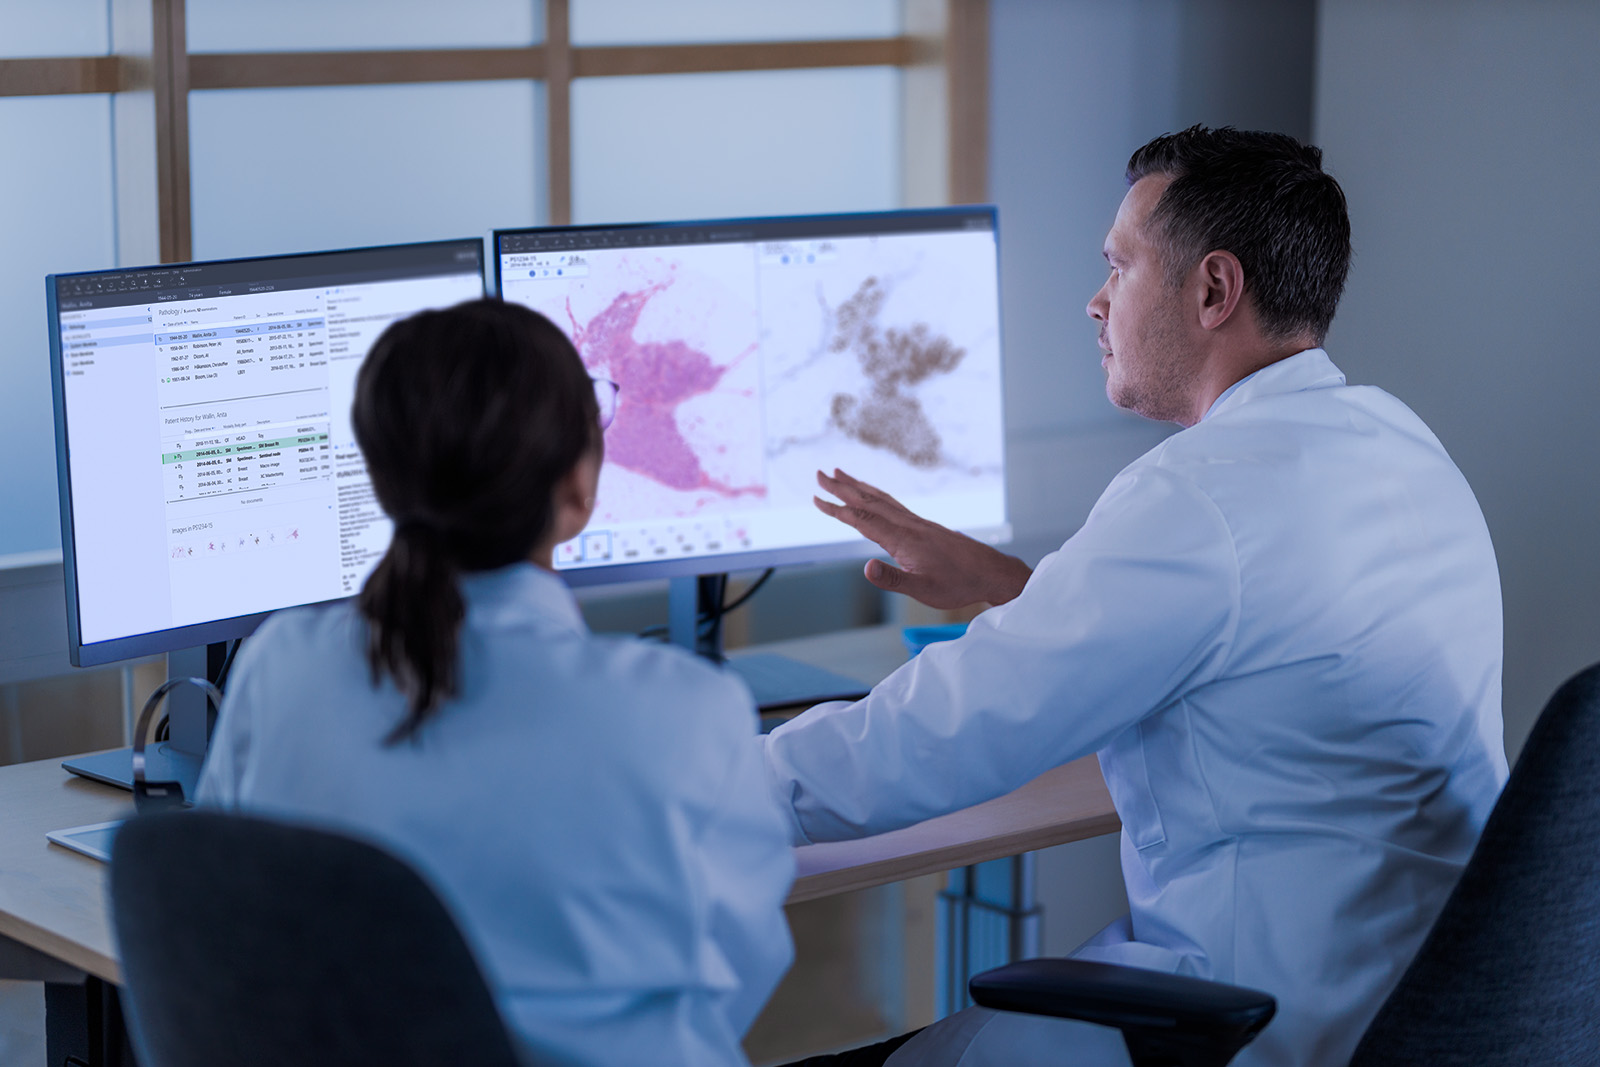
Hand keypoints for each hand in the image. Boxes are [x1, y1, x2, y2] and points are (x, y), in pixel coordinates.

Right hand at [813, 468, 1031, 608]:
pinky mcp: (924, 526)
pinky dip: (876, 495)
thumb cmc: (958, 584)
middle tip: (819, 474)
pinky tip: (873, 496)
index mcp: (903, 539)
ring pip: (881, 499)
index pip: (863, 520)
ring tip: (841, 475)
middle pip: (869, 501)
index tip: (817, 499)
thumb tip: (866, 568)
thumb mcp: (924, 590)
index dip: (838, 509)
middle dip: (842, 488)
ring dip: (858, 486)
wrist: (990, 572)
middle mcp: (908, 525)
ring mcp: (917, 523)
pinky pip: (893, 504)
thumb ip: (893, 579)